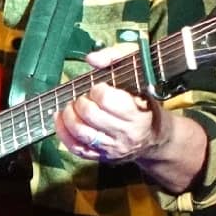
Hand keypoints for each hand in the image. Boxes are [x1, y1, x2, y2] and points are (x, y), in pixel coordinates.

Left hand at [54, 43, 168, 162]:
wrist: (154, 136)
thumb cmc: (144, 100)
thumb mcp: (139, 71)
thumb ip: (116, 58)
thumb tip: (91, 59)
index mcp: (137, 113)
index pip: (106, 99)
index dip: (97, 90)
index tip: (99, 88)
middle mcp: (126, 133)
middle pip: (90, 115)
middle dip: (81, 102)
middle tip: (85, 98)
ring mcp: (113, 148)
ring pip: (80, 132)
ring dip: (69, 116)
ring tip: (72, 107)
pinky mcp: (101, 157)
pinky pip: (75, 148)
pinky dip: (62, 132)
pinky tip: (61, 119)